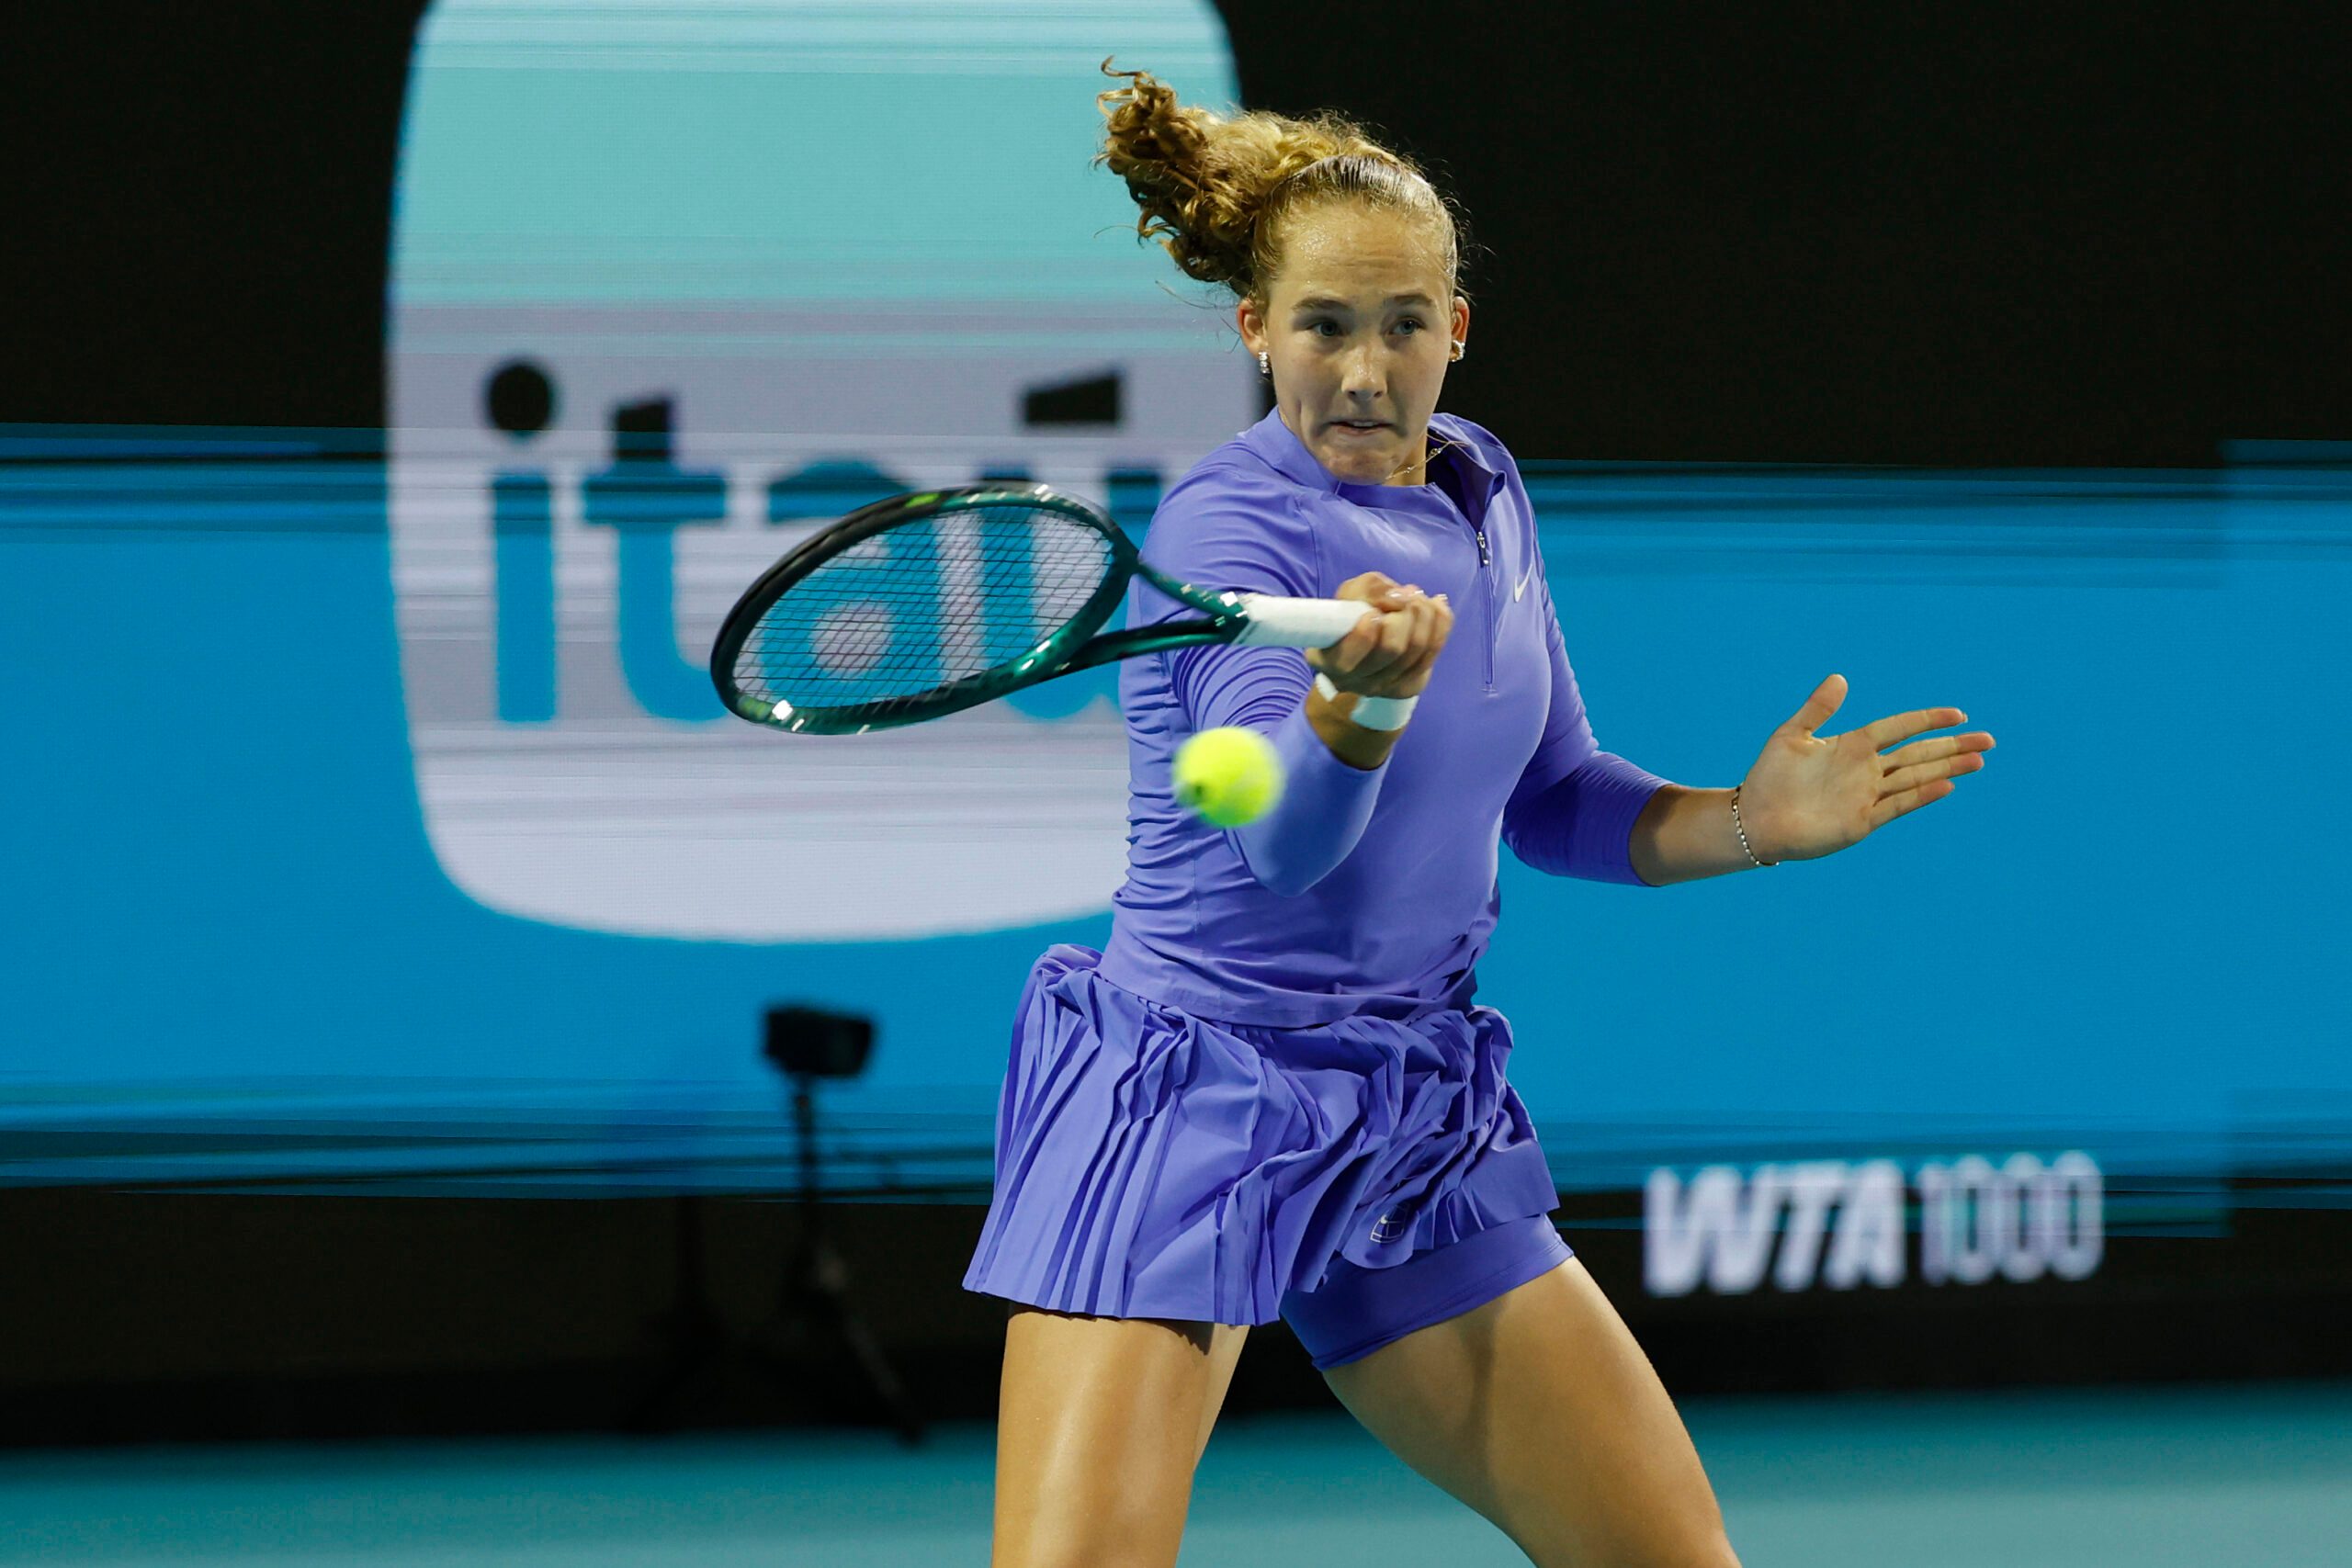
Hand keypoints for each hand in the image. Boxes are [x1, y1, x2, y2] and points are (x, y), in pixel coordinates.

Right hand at [1306, 572, 1452, 698]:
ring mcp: (1383, 688)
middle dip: (1404, 613)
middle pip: (1391, 649)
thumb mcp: (1353, 591)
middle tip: (1404, 595)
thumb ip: (1371, 589)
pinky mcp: (1409, 685)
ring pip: (1418, 648)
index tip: (1373, 614)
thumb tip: (1401, 597)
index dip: (1364, 634)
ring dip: (1424, 613)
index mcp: (1329, 660)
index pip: (1346, 659)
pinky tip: (1436, 606)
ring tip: (1417, 596)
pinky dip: (1440, 622)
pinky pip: (1435, 650)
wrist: (1373, 634)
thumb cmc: (1354, 611)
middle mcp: (1354, 682)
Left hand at [1736, 673, 1995, 861]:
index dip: (1927, 720)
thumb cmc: (1769, 777)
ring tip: (1978, 760)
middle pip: (1917, 753)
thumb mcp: (1791, 736)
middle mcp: (1866, 770)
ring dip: (1947, 768)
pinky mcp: (1861, 821)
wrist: (1755, 819)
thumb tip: (1841, 677)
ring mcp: (1866, 796)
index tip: (1958, 714)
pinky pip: (1897, 806)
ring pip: (1916, 778)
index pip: (1899, 728)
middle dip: (1951, 746)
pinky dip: (1921, 796)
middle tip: (1988, 740)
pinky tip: (1945, 786)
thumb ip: (1817, 709)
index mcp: (1852, 746)